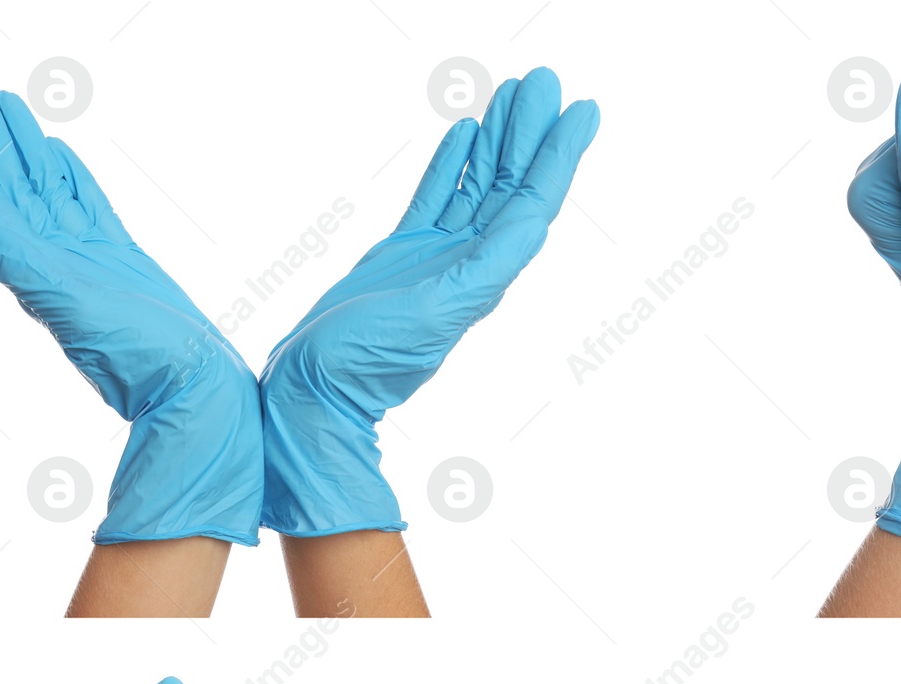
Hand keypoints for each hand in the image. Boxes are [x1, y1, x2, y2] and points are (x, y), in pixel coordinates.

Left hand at [0, 83, 262, 544]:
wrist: (195, 386)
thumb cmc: (141, 359)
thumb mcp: (80, 310)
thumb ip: (28, 270)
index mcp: (39, 269)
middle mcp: (57, 261)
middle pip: (13, 189)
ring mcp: (89, 260)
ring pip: (47, 192)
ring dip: (24, 150)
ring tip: (5, 104)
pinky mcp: (123, 261)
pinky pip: (88, 209)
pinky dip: (70, 180)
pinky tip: (58, 154)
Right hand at [259, 67, 598, 536]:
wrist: (318, 386)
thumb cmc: (374, 360)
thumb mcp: (439, 311)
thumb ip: (487, 269)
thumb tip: (534, 225)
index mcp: (485, 273)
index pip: (532, 202)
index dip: (559, 155)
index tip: (582, 110)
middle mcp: (468, 261)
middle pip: (511, 185)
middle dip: (531, 133)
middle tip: (548, 81)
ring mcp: (436, 256)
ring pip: (477, 185)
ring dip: (499, 141)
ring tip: (517, 94)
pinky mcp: (402, 255)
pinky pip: (437, 198)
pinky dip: (452, 166)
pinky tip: (465, 134)